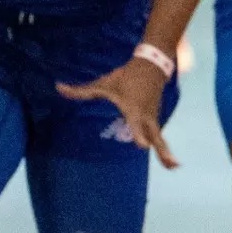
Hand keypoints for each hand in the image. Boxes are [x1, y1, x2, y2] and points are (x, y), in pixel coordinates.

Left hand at [58, 58, 177, 168]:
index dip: (139, 134)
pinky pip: (159, 134)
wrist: (152, 65)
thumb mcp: (104, 84)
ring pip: (159, 137)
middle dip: (163, 151)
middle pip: (156, 136)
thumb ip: (82, 90)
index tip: (142, 146)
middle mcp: (146, 116)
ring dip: (166, 152)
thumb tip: (58, 88)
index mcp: (133, 109)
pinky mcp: (156, 118)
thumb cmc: (125, 76)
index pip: (136, 124)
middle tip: (172, 165)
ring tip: (174, 167)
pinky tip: (168, 159)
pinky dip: (164, 146)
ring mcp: (153, 117)